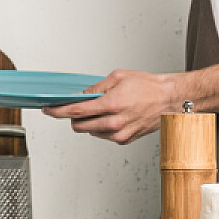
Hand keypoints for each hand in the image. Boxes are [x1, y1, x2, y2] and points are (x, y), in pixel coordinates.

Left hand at [44, 70, 178, 143]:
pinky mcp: (124, 140)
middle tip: (77, 106)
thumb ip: (95, 88)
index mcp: (111, 105)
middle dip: (73, 116)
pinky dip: (100, 126)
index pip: (75, 111)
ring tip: (103, 108)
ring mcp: (119, 134)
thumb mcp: (118, 77)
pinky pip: (102, 135)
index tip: (48, 109)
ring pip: (89, 131)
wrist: (170, 99)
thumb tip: (79, 95)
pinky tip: (112, 116)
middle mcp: (114, 123)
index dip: (57, 111)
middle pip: (78, 125)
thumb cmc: (149, 87)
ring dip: (88, 121)